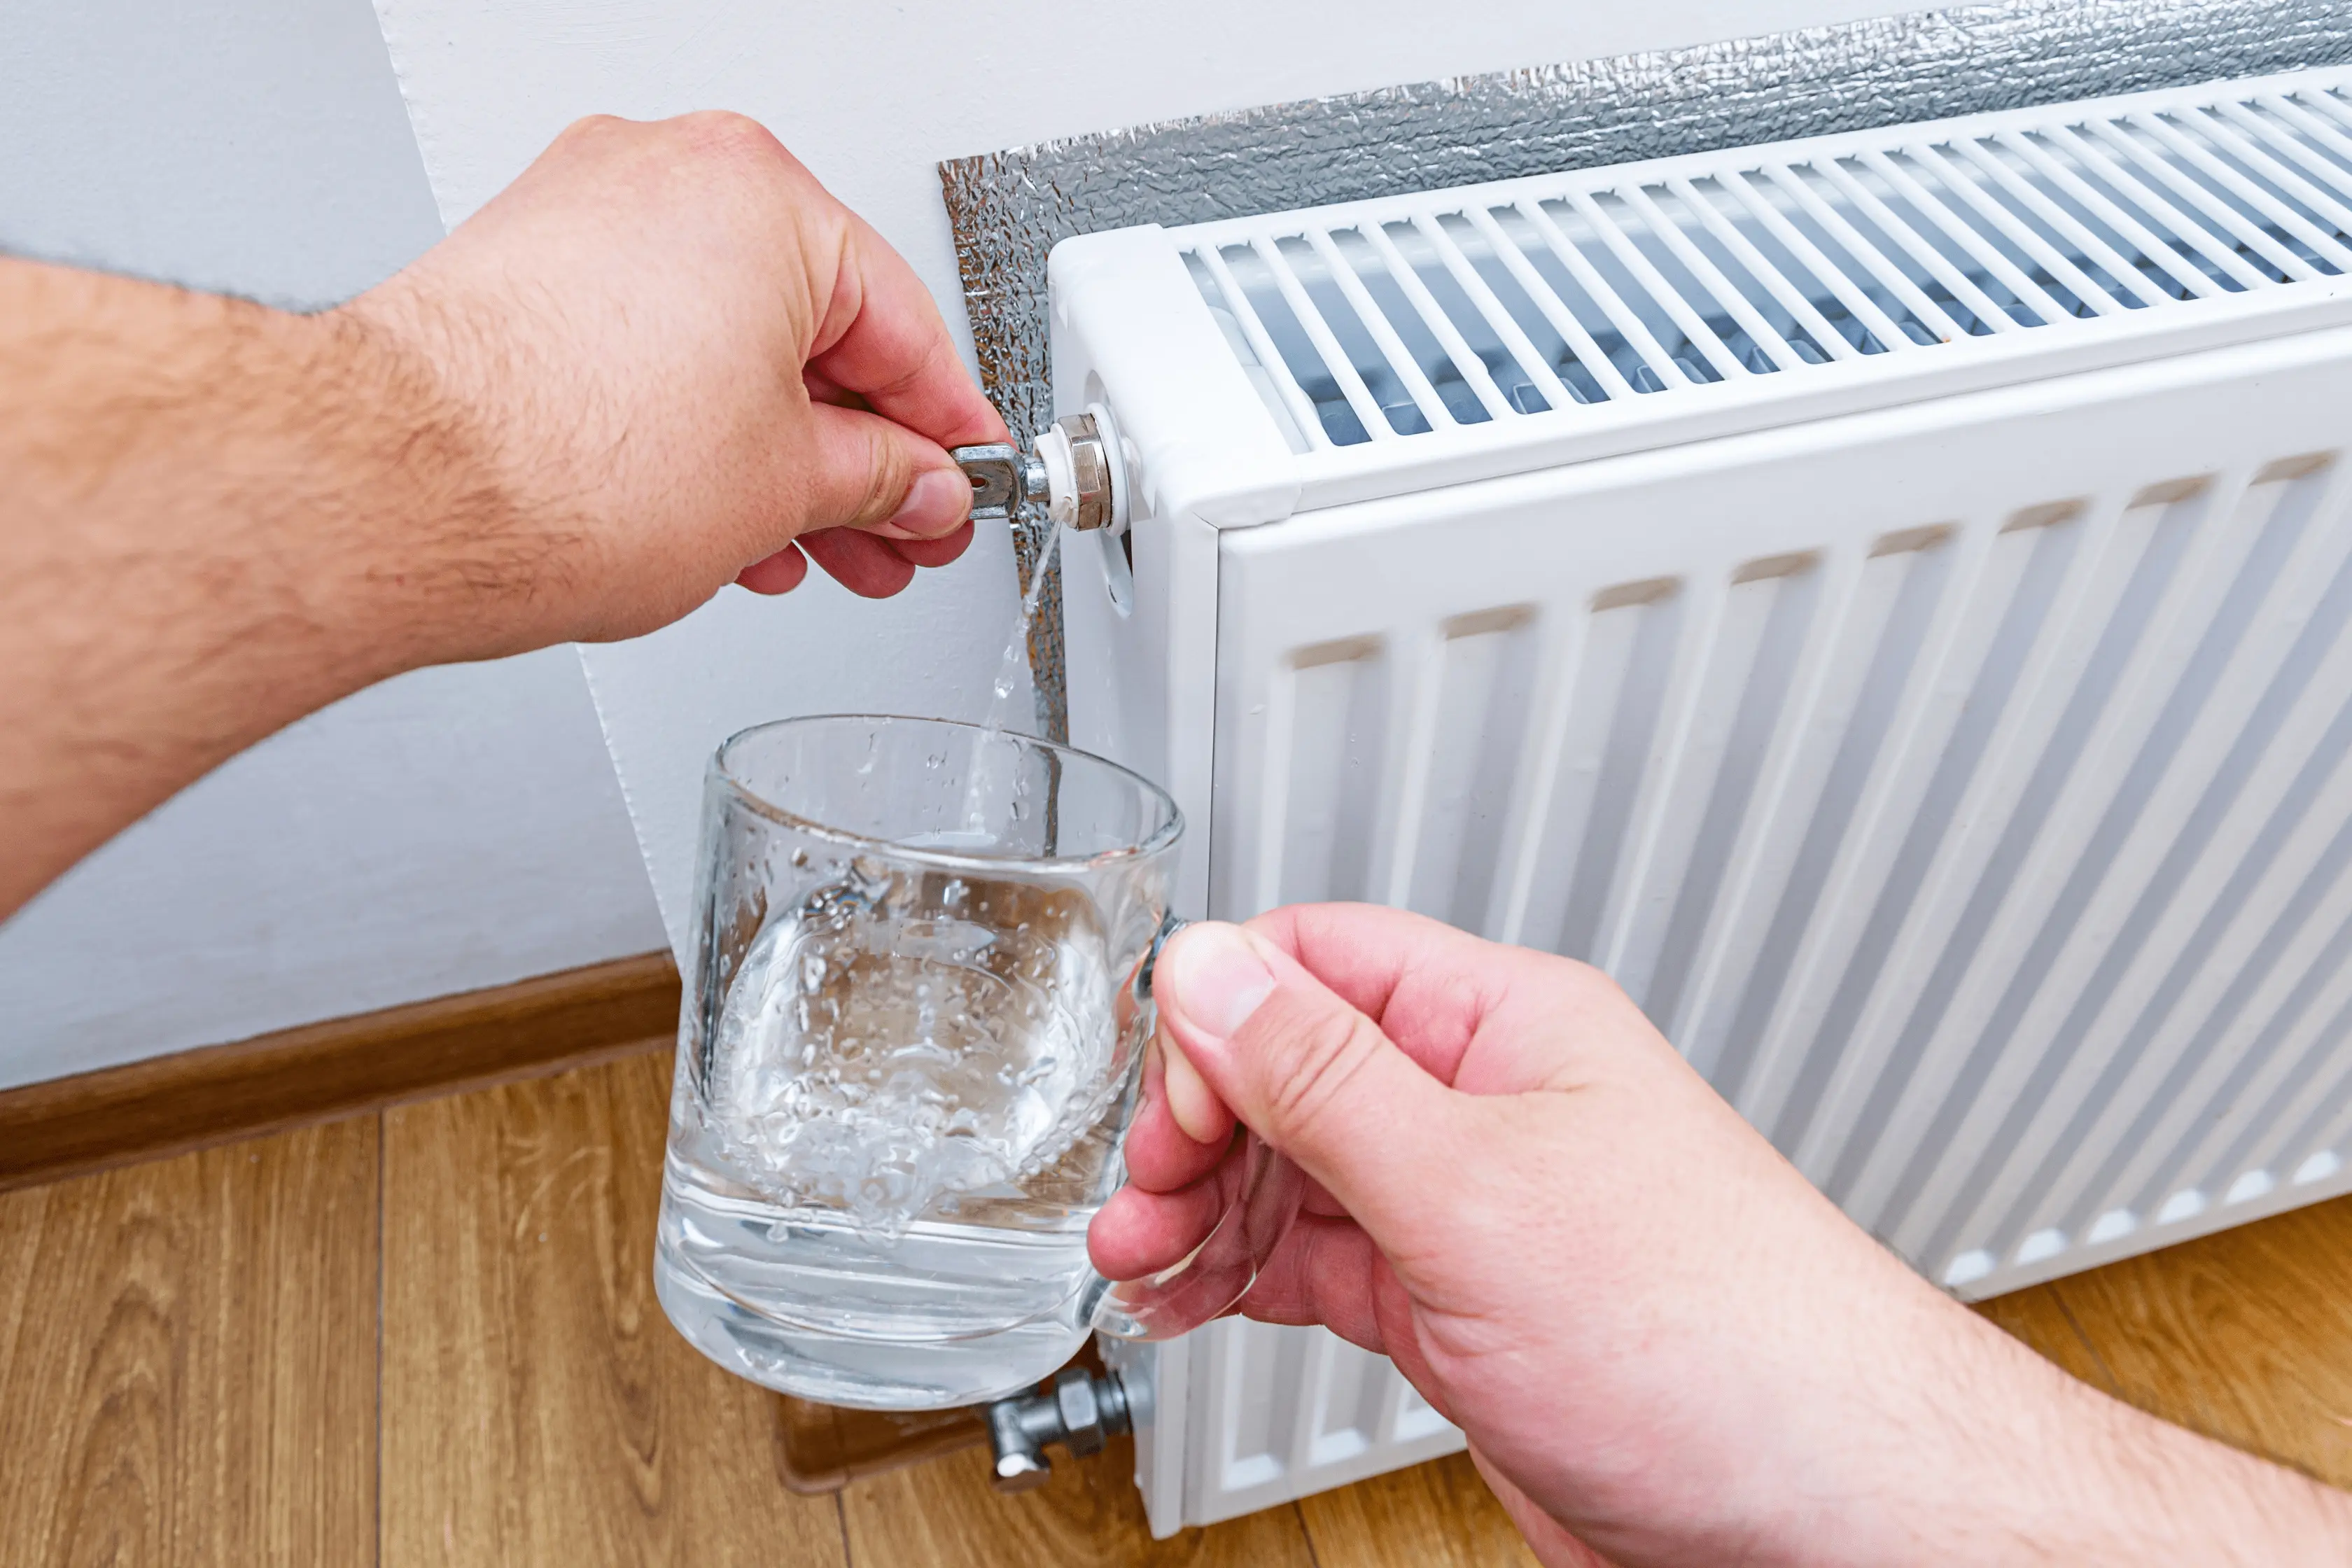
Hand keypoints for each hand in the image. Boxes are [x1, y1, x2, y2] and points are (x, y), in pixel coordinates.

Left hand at [337, 111, 1005, 658]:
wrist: (398, 494)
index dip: (947, 430)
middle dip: (861, 458)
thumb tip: (914, 487)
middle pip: (810, 333)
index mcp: (759, 192)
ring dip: (781, 459)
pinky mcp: (521, 271)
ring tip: (809, 546)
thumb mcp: (787, 487)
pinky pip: (651, 350)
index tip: (963, 482)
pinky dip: (697, 430)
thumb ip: (882, 481)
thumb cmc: (564, 462)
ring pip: (727, 348)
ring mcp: (583, 215)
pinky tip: (722, 517)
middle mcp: (665, 176)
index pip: (903, 323)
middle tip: (897, 531)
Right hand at [1091, 905, 2351, 1566]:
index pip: (1322, 961)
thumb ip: (1325, 1078)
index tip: (1172, 1100)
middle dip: (1198, 1131)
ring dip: (1205, 1214)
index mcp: (1506, 1029)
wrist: (1819, 1506)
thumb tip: (1210, 964)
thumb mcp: (1472, 1190)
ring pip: (1296, 1177)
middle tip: (1143, 1199)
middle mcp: (1485, 1107)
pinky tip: (1189, 1300)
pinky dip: (1244, 1280)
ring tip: (1138, 1261)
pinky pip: (1318, 1266)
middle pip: (1292, 1073)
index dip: (1224, 1017)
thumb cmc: (1717, 1341)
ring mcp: (1470, 1211)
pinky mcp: (1458, 1306)